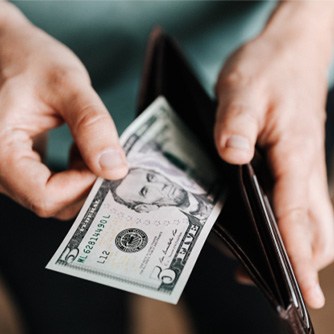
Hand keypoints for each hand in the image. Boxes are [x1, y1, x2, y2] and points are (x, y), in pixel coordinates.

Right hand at [0, 4, 127, 219]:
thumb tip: (114, 169)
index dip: (84, 186)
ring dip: (82, 179)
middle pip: (51, 202)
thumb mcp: (66, 83)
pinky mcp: (19, 166)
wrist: (6, 47)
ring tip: (91, 146)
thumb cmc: (27, 57)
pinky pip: (51, 186)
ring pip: (54, 197)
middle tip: (107, 155)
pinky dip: (74, 175)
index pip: (46, 197)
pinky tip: (81, 150)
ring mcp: (7, 170)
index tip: (108, 163)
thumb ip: (92, 126)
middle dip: (87, 184)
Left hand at [215, 2, 333, 308]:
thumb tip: (232, 156)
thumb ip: (236, 123)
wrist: (290, 49)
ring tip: (262, 264)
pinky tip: (259, 225)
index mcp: (296, 154)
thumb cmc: (269, 66)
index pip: (298, 216)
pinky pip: (297, 201)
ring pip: (310, 218)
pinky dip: (287, 223)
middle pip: (317, 228)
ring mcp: (302, 166)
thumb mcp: (243, 89)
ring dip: (294, 245)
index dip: (298, 256)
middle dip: (301, 260)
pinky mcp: (294, 161)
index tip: (301, 293)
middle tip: (275, 285)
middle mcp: (305, 167)